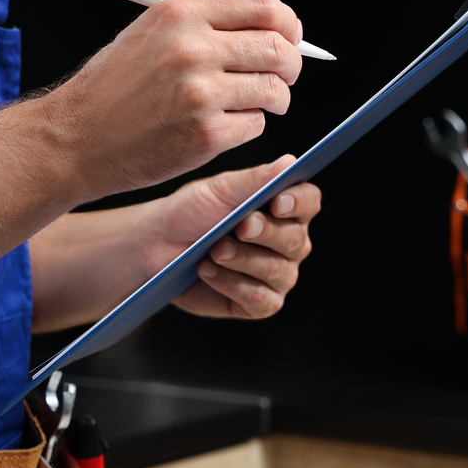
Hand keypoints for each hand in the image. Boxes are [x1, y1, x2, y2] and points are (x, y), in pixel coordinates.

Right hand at [35, 0, 303, 203]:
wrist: (76, 137)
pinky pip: (255, 126)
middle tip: (283, 79)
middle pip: (278, 48)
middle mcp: (193, 48)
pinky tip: (221, 127)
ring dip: (274, 101)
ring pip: (275, 90)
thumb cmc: (114, 88)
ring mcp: (201, 92)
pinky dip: (247, 128)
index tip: (290, 39)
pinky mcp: (206, 134)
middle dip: (291, 67)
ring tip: (253, 105)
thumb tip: (269, 28)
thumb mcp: (152, 33)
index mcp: (183, 14)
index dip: (288, 25)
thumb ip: (206, 25)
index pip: (264, 5)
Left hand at [155, 156, 320, 318]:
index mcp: (285, 208)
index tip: (276, 202)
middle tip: (239, 227)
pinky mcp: (260, 304)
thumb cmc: (192, 213)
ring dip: (243, 259)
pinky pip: (261, 299)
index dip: (298, 202)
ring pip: (276, 270)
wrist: (158, 246)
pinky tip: (208, 271)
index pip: (309, 201)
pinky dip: (232, 284)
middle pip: (295, 239)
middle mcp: (289, 243)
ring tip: (214, 250)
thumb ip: (254, 179)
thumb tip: (290, 163)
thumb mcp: (219, 190)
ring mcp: (278, 275)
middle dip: (265, 233)